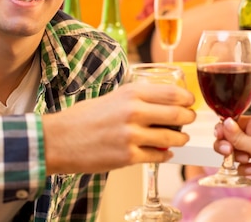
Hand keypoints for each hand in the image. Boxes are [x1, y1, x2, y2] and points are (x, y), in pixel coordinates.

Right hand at [42, 82, 194, 173]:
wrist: (60, 139)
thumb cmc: (85, 117)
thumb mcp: (114, 96)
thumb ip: (139, 97)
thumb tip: (166, 101)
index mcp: (132, 93)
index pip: (173, 93)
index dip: (187, 99)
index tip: (190, 102)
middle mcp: (134, 112)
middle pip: (178, 115)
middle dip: (188, 118)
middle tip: (189, 120)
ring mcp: (132, 136)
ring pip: (172, 138)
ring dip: (180, 138)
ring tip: (179, 138)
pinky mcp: (128, 157)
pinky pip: (158, 156)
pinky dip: (165, 154)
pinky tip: (164, 152)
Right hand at [213, 116, 250, 198]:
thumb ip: (237, 136)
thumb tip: (224, 122)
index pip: (232, 123)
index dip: (224, 130)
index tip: (219, 136)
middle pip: (230, 139)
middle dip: (227, 146)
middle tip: (229, 151)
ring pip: (235, 153)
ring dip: (237, 159)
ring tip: (247, 161)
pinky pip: (243, 166)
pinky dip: (245, 170)